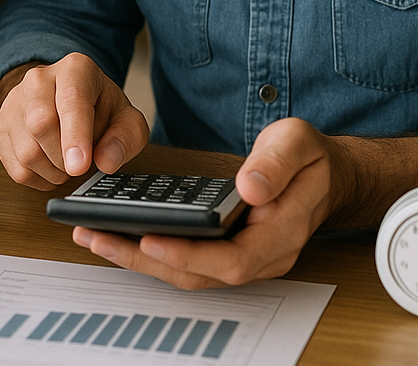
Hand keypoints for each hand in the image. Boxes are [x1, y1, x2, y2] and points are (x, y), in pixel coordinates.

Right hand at [0, 52, 149, 190]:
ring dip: (53, 171)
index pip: (71, 100)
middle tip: (80, 165)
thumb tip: (107, 160)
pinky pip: (15, 167)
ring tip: (66, 162)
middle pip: (41, 124)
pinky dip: (38, 178)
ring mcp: (14, 101)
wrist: (63, 98)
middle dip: (64, 158)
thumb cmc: (97, 107)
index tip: (79, 165)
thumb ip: (126, 137)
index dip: (75, 136)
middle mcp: (39, 79)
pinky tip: (50, 165)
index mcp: (74, 69)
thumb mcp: (125, 118)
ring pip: (26, 151)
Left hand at [72, 117, 333, 287]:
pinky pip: (187, 259)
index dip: (189, 255)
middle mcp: (262, 256)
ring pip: (188, 273)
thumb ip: (276, 163)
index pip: (232, 260)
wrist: (323, 175)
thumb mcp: (298, 143)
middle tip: (96, 235)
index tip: (149, 240)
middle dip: (145, 259)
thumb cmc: (308, 158)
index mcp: (281, 232)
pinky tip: (120, 232)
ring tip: (94, 234)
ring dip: (139, 258)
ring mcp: (245, 258)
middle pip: (200, 275)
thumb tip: (248, 188)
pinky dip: (152, 250)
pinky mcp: (228, 250)